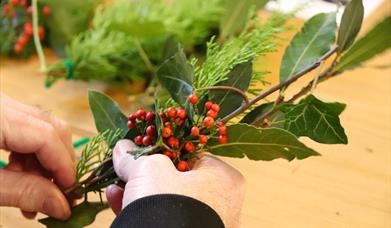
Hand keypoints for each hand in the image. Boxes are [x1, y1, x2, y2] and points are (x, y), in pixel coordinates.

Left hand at [0, 94, 75, 219]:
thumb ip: (23, 192)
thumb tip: (63, 206)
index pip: (46, 135)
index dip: (63, 166)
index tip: (70, 193)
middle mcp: (1, 102)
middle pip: (51, 127)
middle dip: (59, 163)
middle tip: (57, 194)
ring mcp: (1, 103)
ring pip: (42, 127)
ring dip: (44, 161)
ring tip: (32, 192)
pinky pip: (26, 127)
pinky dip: (30, 152)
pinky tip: (20, 174)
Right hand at [106, 139, 244, 227]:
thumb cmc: (169, 202)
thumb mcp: (148, 170)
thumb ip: (135, 157)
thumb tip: (122, 147)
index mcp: (224, 178)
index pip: (191, 154)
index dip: (162, 148)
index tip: (141, 148)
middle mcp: (221, 202)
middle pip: (176, 178)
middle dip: (146, 173)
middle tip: (126, 168)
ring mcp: (204, 223)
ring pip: (167, 200)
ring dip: (138, 191)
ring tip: (116, 185)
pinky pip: (163, 218)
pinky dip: (141, 210)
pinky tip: (117, 200)